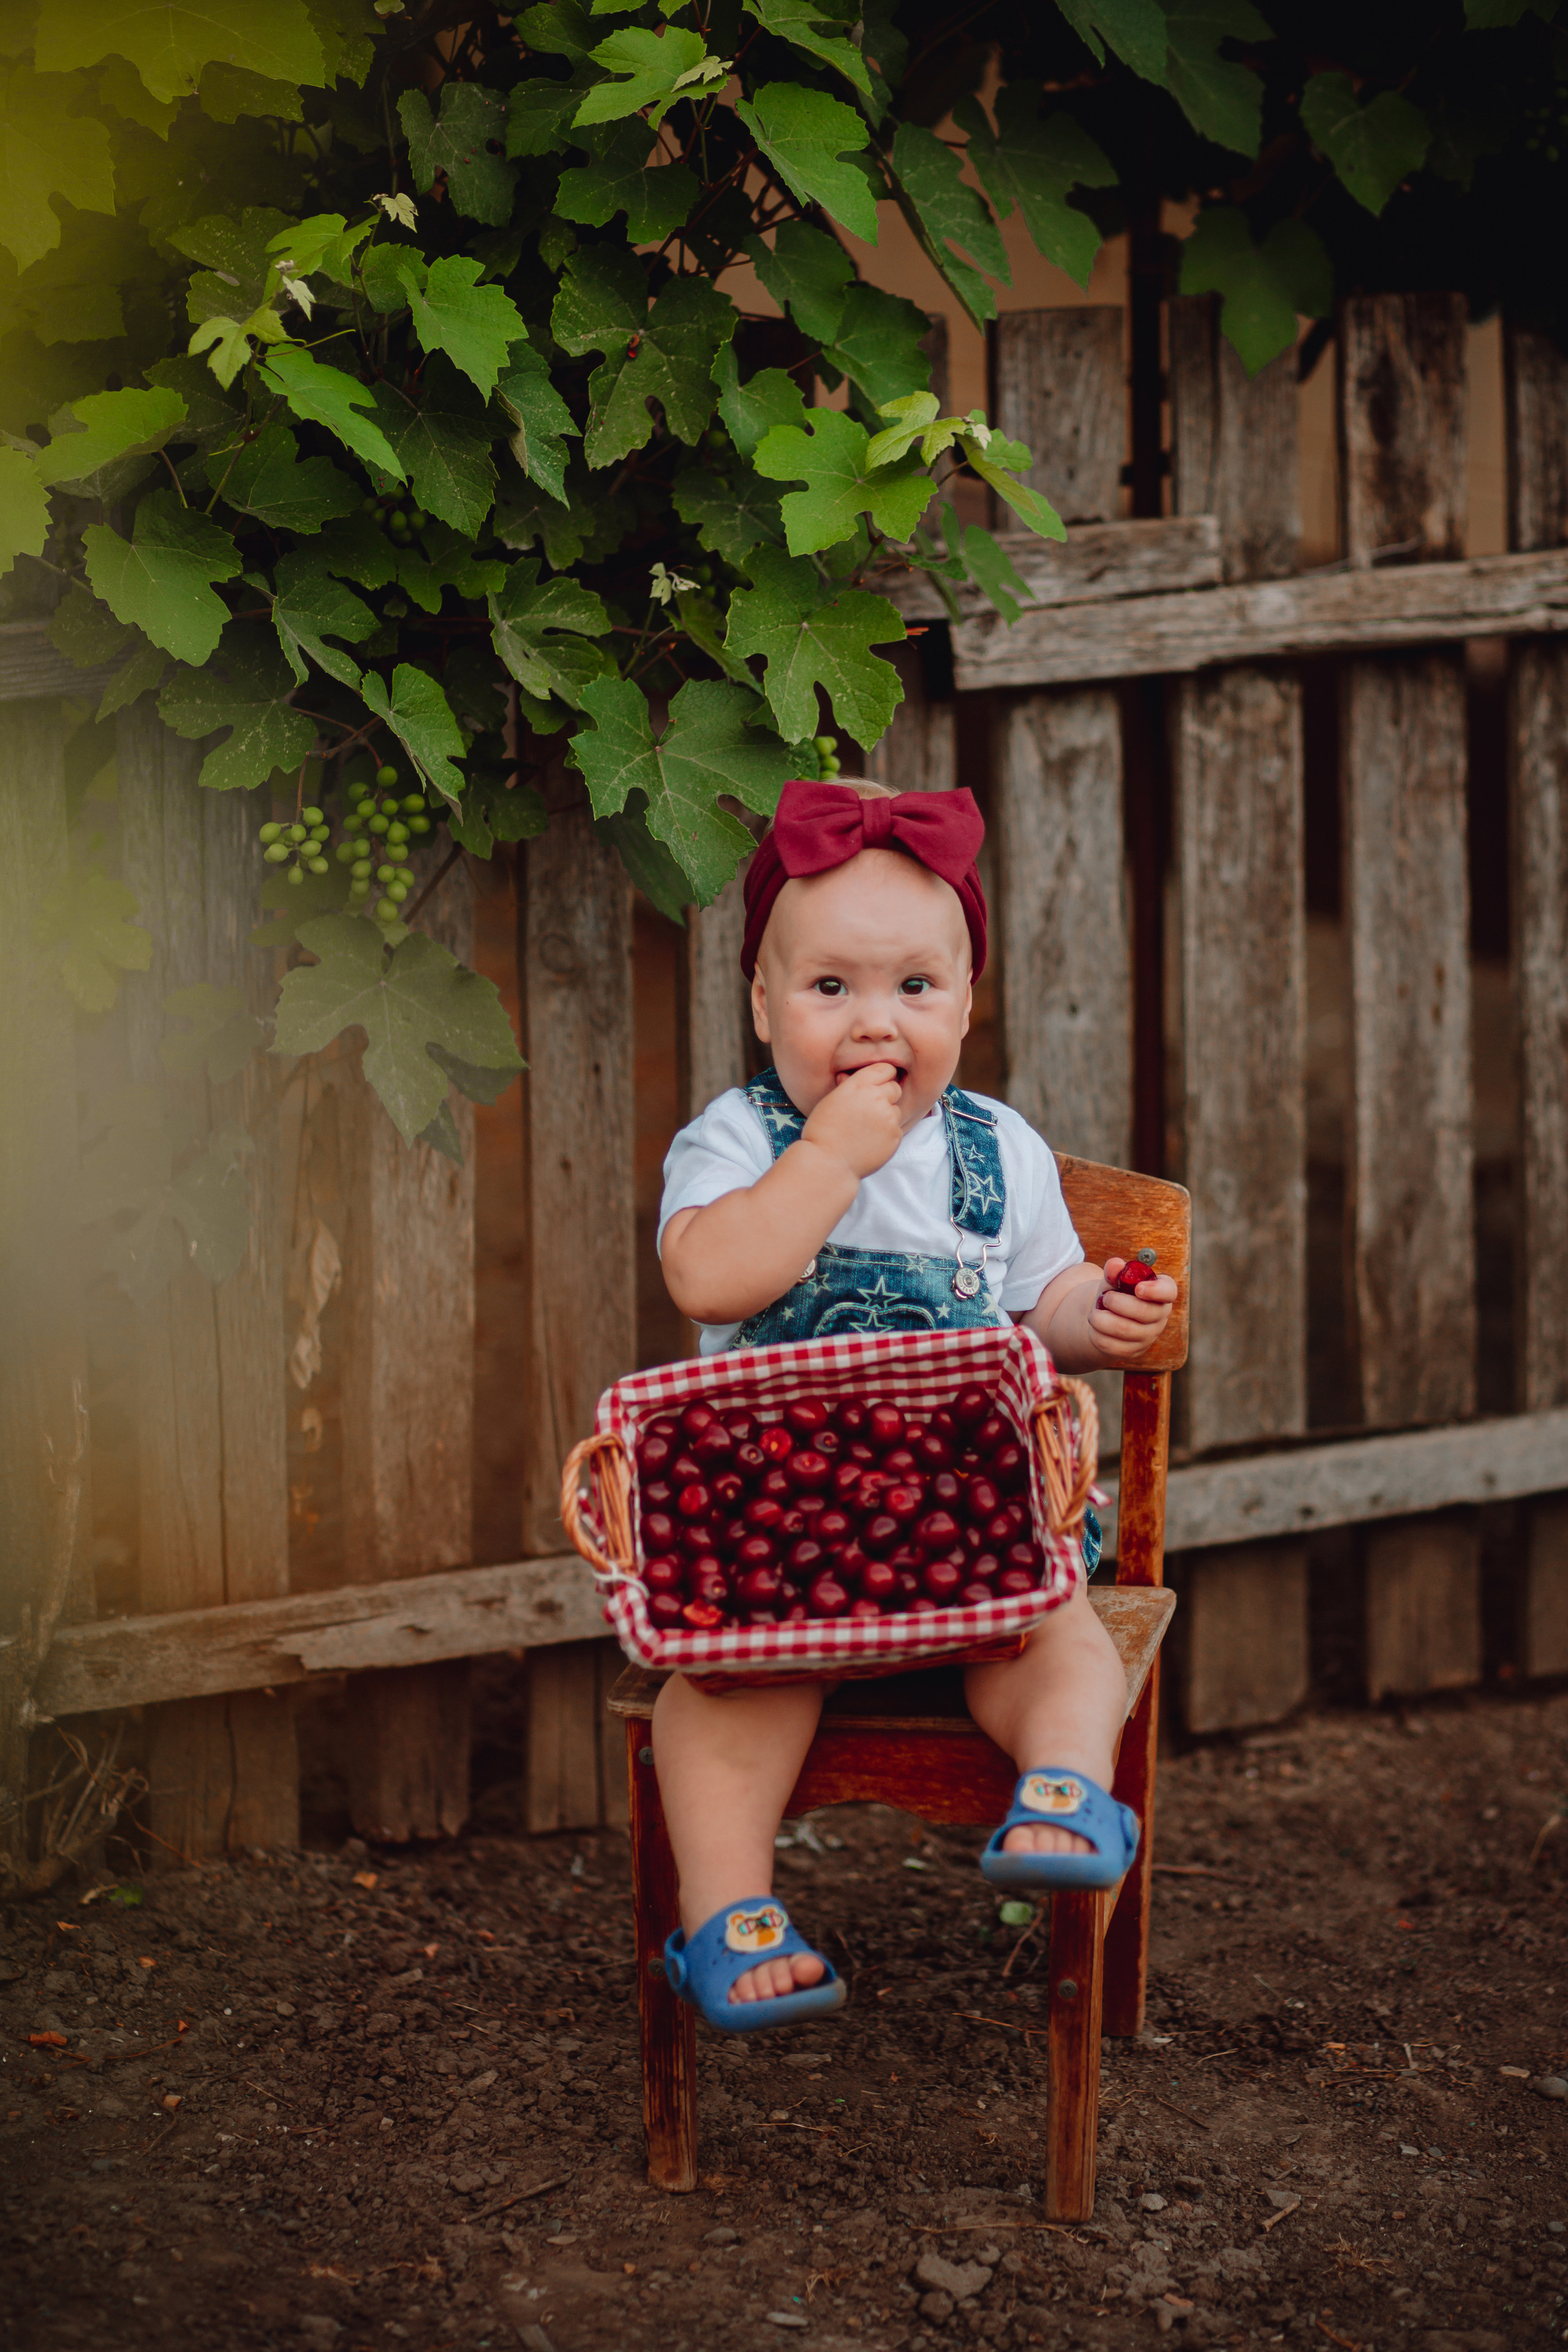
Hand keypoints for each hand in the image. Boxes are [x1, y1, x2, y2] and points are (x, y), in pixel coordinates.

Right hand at [799, 1060, 904, 1180]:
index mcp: (859, 1085)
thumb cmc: (823, 1131)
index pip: (885, 1069)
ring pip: (897, 1110)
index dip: (882, 1077)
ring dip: (887, 1116)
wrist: (828, 1163)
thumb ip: (850, 1086)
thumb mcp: (832, 1100)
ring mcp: (888, 1117)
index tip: (877, 1085)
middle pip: (895, 1088)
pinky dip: (887, 1133)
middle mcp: (877, 1098)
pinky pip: (897, 1128)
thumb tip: (854, 1077)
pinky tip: (870, 1141)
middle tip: (869, 1110)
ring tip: (866, 1129)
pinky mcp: (895, 1136)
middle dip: (886, 1096)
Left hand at [1086, 1256, 1177, 1361]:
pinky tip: (1094, 1329)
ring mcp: (1149, 1335)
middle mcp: (1160, 1315)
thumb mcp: (1114, 1280)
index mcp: (1161, 1293)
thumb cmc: (1116, 1292)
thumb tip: (1115, 1264)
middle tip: (1104, 1299)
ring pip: (1126, 1330)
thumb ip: (1114, 1271)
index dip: (1156, 1291)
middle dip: (1118, 1304)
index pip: (1169, 1291)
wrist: (1108, 1315)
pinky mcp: (1134, 1350)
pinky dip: (1099, 1336)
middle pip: (1145, 1312)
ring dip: (1103, 1321)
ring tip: (1093, 1315)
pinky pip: (1116, 1347)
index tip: (1138, 1288)